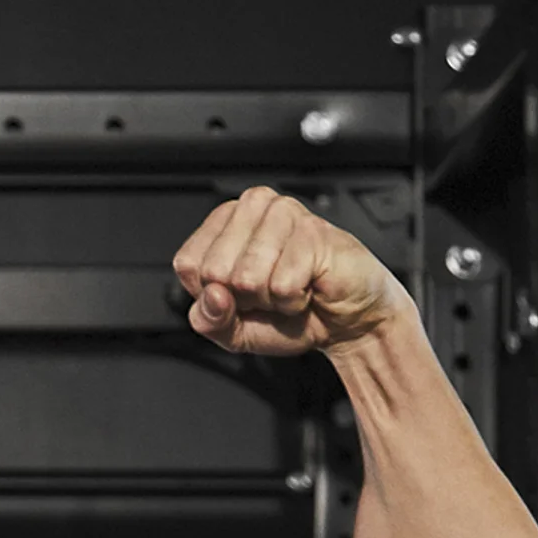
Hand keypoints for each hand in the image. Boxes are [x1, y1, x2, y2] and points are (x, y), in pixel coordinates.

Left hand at [174, 187, 409, 357]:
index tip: (240, 295)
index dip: (212, 295)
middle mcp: (251, 208)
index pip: (188, 264)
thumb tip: (212, 296)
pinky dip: (295, 301)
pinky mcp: (312, 232)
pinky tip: (309, 286)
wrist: (349, 321)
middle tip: (270, 292)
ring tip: (291, 288)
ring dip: (271, 300)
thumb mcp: (234, 329)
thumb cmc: (292, 315)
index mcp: (224, 222)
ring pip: (247, 279)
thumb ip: (209, 320)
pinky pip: (281, 286)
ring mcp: (283, 214)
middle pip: (214, 271)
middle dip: (243, 300)